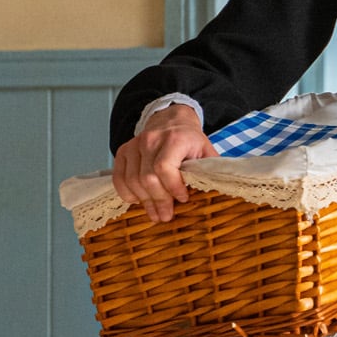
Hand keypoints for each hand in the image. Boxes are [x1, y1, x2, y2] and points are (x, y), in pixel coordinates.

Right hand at [112, 103, 216, 222]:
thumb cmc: (190, 140)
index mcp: (175, 138)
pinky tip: (138, 201)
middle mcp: (151, 139)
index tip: (183, 198)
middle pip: (148, 178)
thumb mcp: (206, 150)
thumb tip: (216, 193)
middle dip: (158, 201)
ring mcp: (134, 145)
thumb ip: (208, 170)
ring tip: (155, 213)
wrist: (171, 121)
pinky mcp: (123, 151)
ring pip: (132, 180)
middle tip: (166, 216)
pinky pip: (119, 178)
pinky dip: (127, 193)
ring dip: (144, 201)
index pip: (164, 167)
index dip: (172, 187)